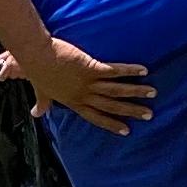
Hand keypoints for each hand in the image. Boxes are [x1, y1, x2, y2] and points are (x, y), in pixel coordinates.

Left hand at [20, 40, 153, 131]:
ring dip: (136, 92)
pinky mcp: (90, 67)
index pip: (95, 116)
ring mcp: (87, 82)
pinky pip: (114, 71)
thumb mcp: (40, 90)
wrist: (34, 56)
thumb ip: (42, 103)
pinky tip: (143, 70)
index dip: (110, 124)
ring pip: (116, 90)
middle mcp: (83, 95)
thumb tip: (36, 114)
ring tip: (152, 93)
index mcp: (73, 101)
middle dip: (130, 111)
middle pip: (111, 106)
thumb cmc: (35, 70)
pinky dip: (129, 71)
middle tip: (148, 115)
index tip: (126, 130)